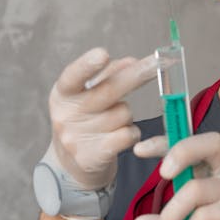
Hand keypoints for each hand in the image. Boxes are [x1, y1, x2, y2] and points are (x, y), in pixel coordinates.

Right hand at [48, 47, 156, 189]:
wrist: (71, 166)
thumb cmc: (84, 121)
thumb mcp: (87, 96)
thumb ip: (108, 76)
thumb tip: (131, 61)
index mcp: (62, 94)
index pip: (72, 77)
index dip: (87, 65)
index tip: (103, 53)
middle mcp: (66, 115)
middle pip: (108, 91)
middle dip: (135, 75)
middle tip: (156, 63)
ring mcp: (77, 137)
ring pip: (123, 113)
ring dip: (127, 115)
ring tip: (113, 123)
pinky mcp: (93, 156)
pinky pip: (128, 135)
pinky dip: (131, 133)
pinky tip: (121, 136)